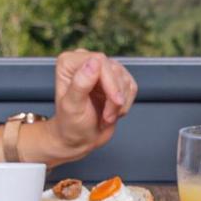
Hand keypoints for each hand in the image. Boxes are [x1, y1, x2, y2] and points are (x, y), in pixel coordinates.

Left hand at [43, 49, 136, 163]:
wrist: (80, 139)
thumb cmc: (71, 125)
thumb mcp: (72, 107)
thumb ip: (81, 83)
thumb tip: (94, 62)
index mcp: (69, 63)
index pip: (100, 61)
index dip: (110, 82)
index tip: (115, 101)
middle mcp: (85, 62)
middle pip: (114, 70)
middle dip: (115, 97)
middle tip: (107, 117)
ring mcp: (102, 70)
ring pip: (125, 79)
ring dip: (119, 104)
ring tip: (106, 117)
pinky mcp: (115, 80)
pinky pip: (131, 87)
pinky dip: (126, 104)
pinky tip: (112, 112)